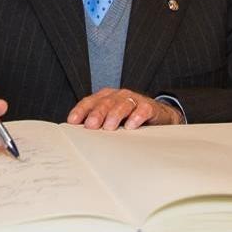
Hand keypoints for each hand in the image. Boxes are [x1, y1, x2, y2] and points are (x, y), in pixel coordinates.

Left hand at [67, 88, 182, 129]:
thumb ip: (97, 123)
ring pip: (122, 105)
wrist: (158, 115)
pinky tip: (131, 126)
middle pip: (105, 103)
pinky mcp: (149, 107)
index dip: (81, 111)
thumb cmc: (130, 118)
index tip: (73, 121)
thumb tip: (78, 135)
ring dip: (114, 115)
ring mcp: (134, 100)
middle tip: (91, 125)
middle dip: (97, 114)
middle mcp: (119, 96)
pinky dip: (136, 117)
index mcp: (106, 98)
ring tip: (109, 127)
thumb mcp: (111, 119)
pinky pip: (142, 110)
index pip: (90, 102)